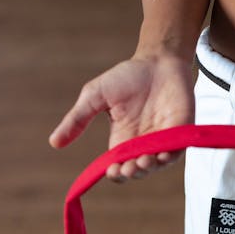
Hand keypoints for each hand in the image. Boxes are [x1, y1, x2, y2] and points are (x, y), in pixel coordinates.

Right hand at [48, 53, 194, 180]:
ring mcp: (162, 140)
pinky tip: (162, 155)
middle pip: (137, 171)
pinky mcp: (181, 133)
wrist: (158, 60)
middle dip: (132, 172)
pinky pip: (176, 151)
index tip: (110, 169)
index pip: (117, 167)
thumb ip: (77, 119)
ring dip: (149, 167)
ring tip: (142, 161)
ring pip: (156, 165)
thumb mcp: (95, 96)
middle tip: (128, 167)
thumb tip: (53, 143)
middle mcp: (142, 145)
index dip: (115, 173)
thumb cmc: (127, 77)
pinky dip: (169, 156)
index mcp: (122, 141)